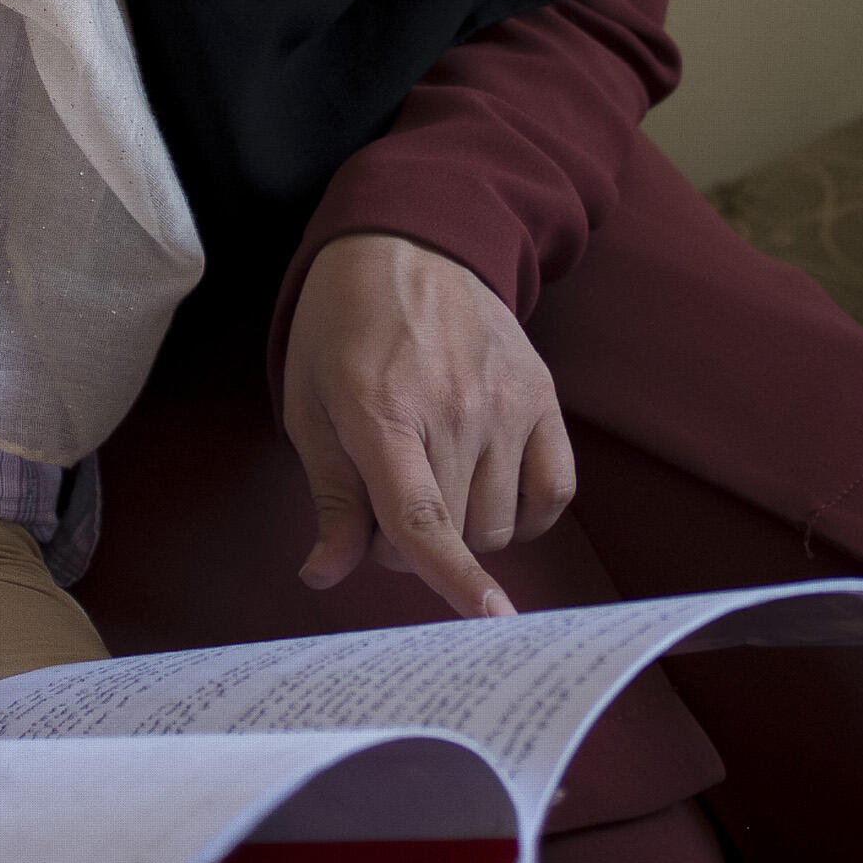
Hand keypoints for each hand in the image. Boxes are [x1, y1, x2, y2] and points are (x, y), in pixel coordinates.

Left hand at [277, 233, 571, 617]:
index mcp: (382, 412)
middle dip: (410, 547)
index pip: (421, 515)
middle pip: (454, 533)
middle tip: (384, 501)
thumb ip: (329, 495)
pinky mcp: (543, 396)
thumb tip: (325, 574)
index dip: (448, 577)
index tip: (486, 620)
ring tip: (433, 480)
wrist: (410, 242)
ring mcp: (508, 402)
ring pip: (499, 524)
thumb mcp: (309, 404)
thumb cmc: (343, 328)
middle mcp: (455, 409)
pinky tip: (489, 490)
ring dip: (463, 531)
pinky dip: (524, 513)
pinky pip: (553, 492)